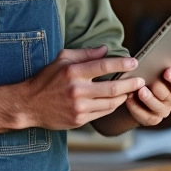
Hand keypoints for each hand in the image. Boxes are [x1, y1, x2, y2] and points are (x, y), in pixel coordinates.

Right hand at [18, 46, 144, 129]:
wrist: (29, 104)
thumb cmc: (46, 79)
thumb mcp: (61, 60)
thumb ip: (84, 54)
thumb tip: (105, 50)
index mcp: (73, 72)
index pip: (103, 66)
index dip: (121, 64)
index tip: (134, 62)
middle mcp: (77, 90)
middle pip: (112, 88)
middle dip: (130, 84)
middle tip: (141, 80)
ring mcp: (78, 107)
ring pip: (110, 103)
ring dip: (124, 96)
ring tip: (132, 90)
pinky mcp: (79, 120)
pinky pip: (103, 113)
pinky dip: (113, 106)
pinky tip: (118, 100)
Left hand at [125, 39, 170, 125]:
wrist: (138, 98)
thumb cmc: (152, 74)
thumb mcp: (161, 62)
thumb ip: (170, 52)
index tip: (169, 70)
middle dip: (166, 84)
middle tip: (160, 75)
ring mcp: (165, 108)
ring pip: (159, 105)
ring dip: (150, 97)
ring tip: (140, 90)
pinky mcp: (153, 118)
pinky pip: (146, 115)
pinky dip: (137, 107)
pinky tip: (129, 98)